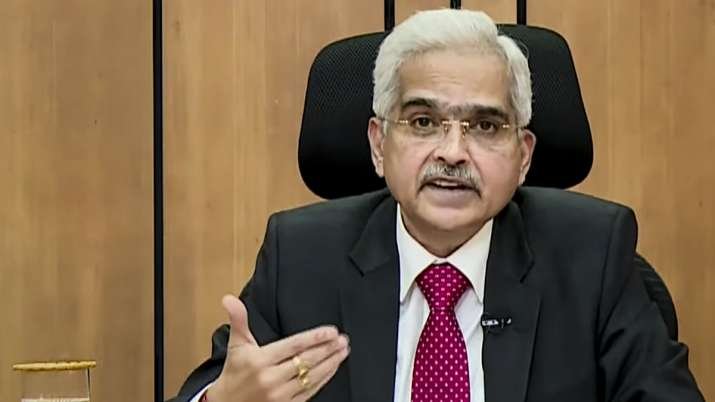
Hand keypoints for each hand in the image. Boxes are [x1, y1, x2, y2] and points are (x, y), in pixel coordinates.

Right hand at [205, 295, 349, 401]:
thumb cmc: (234, 372)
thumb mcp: (236, 345)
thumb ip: (238, 320)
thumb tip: (229, 299)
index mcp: (260, 360)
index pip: (293, 346)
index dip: (315, 337)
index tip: (331, 331)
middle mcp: (271, 378)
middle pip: (306, 360)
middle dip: (328, 348)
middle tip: (343, 339)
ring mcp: (280, 394)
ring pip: (312, 376)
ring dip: (331, 362)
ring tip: (343, 350)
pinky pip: (310, 391)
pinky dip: (324, 378)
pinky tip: (333, 367)